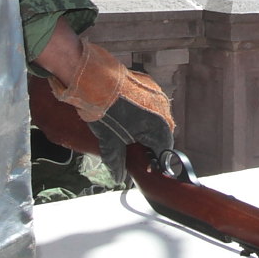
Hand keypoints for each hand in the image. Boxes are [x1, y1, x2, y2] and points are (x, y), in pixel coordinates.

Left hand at [40, 27, 173, 155]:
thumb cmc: (104, 112)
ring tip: (127, 128)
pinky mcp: (149, 84)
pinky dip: (142, 111)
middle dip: (149, 143)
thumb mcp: (110, 142)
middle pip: (161, 134)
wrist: (94, 80)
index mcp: (159, 127)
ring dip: (146, 126)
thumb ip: (117, 162)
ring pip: (156, 118)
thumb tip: (118, 177)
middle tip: (131, 147)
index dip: (153, 160)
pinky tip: (126, 112)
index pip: (163, 151)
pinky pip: (151, 103)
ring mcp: (157, 95)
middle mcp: (164, 110)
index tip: (143, 165)